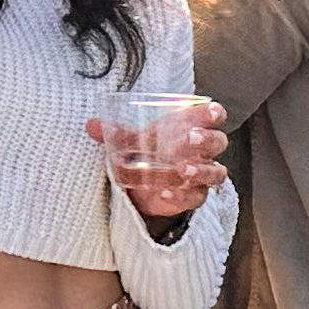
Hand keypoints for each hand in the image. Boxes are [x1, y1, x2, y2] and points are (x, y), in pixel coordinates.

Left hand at [85, 104, 229, 222]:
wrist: (148, 184)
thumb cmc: (150, 151)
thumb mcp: (135, 140)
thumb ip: (117, 133)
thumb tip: (90, 125)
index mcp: (193, 127)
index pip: (213, 116)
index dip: (214, 113)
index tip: (210, 111)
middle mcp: (203, 151)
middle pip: (217, 142)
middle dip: (206, 140)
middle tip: (190, 138)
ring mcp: (201, 174)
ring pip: (214, 172)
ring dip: (200, 170)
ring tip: (182, 170)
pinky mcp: (193, 196)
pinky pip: (194, 197)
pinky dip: (180, 195)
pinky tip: (165, 193)